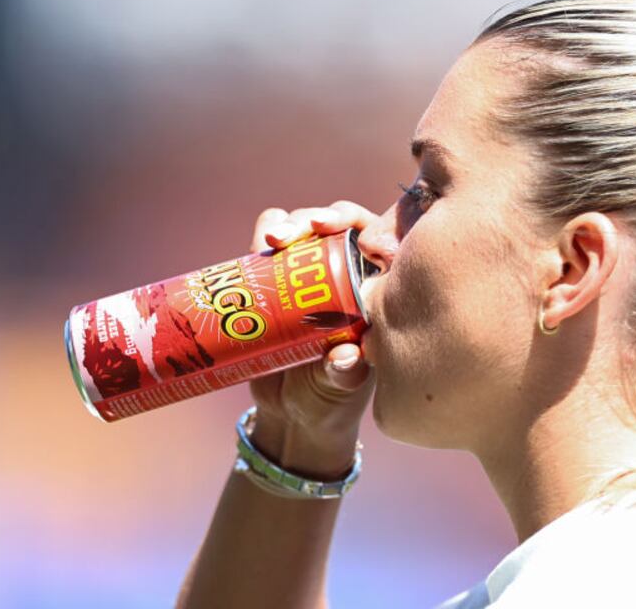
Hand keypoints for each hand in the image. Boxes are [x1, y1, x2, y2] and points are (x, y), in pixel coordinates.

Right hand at [244, 203, 380, 477]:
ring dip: (286, 225)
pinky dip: (258, 241)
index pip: (379, 241)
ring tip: (273, 240)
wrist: (291, 415)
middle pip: (335, 226)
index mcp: (375, 289)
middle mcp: (344, 274)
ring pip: (300, 230)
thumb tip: (345, 357)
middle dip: (316, 220)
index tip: (349, 237)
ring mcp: (306, 274)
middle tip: (294, 238)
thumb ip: (345, 373)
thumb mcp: (340, 387)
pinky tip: (256, 249)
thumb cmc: (331, 400)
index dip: (367, 228)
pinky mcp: (273, 281)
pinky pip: (265, 250)